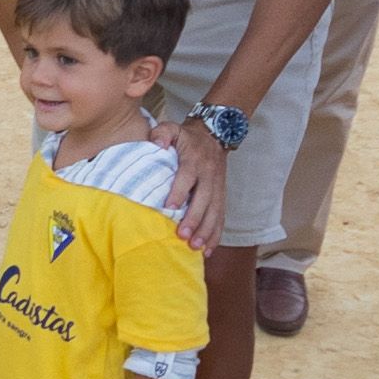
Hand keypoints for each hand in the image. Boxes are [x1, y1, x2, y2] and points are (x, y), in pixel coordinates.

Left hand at [147, 119, 227, 252]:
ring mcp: (217, 187)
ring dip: (206, 231)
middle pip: (204, 199)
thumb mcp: (173, 127)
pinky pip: (221, 217)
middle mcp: (209, 175)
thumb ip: (162, 133)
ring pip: (215, 211)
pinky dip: (216, 234)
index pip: (187, 177)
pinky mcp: (221, 196)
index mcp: (195, 161)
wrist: (215, 134)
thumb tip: (156, 144)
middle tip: (182, 236)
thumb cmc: (187, 136)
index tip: (169, 208)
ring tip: (196, 247)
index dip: (179, 192)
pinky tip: (208, 250)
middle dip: (194, 219)